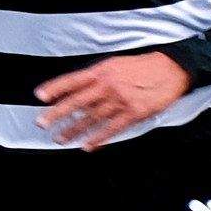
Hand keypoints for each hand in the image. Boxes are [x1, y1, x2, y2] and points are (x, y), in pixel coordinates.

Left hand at [34, 52, 191, 148]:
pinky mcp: (133, 114)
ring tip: (60, 139)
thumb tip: (77, 91)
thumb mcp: (116, 64)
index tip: (39, 96)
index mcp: (102, 71)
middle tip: (42, 123)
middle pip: (76, 102)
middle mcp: (108, 86)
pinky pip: (111, 129)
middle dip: (57, 113)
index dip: (55, 87)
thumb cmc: (142, 67)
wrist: (171, 69)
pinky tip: (86, 146)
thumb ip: (97, 78)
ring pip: (90, 119)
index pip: (72, 80)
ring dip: (73, 130)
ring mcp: (120, 101)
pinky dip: (97, 139)